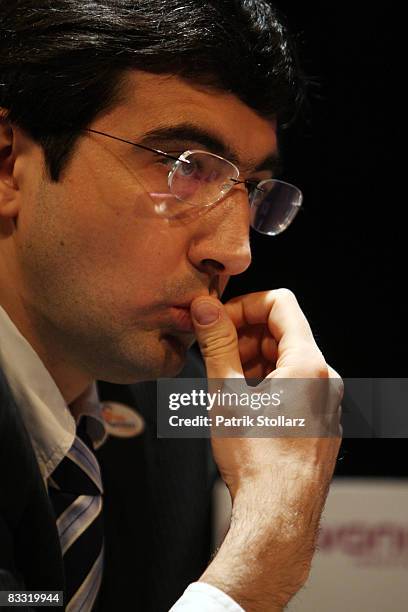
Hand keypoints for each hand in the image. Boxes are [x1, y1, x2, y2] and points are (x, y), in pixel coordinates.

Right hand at [190, 290, 342, 610]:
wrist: (278, 517)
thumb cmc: (256, 460)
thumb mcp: (227, 394)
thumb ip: (216, 343)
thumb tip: (205, 308)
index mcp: (308, 363)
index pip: (280, 303)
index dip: (244, 305)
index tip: (219, 322)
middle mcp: (325, 379)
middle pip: (284, 332)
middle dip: (246, 335)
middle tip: (215, 353)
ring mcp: (326, 402)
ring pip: (288, 361)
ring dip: (254, 360)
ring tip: (226, 381)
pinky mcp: (321, 422)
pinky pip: (296, 386)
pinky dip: (268, 383)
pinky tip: (244, 403)